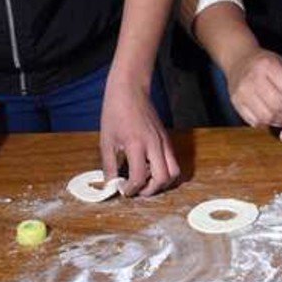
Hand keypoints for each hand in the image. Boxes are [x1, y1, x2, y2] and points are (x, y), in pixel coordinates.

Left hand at [100, 75, 179, 196]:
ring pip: (174, 171)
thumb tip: (111, 184)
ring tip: (146, 181)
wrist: (130, 90)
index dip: (131, 190)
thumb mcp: (106, 140)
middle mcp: (154, 144)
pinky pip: (173, 161)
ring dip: (162, 182)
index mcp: (136, 144)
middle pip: (164, 178)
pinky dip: (165, 171)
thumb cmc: (115, 112)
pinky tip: (150, 168)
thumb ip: (109, 165)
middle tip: (138, 190)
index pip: (139, 177)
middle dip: (151, 190)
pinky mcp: (167, 139)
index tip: (124, 191)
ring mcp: (164, 141)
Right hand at [223, 48, 281, 130]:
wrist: (239, 60)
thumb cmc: (266, 63)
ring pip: (267, 117)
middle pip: (278, 106)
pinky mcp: (236, 104)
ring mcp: (242, 93)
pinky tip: (277, 120)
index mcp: (268, 65)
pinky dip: (269, 124)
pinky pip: (256, 121)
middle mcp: (253, 78)